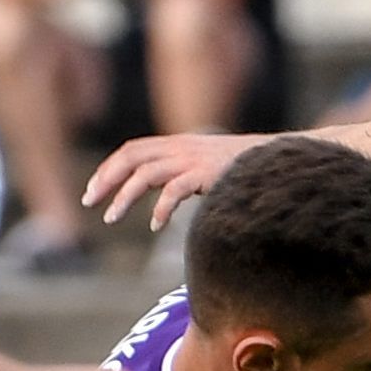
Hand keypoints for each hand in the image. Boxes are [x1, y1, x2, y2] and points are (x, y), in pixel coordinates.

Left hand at [85, 131, 263, 227]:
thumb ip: (187, 176)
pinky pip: (175, 190)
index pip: (134, 149)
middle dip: (106, 178)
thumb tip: (168, 198)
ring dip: (124, 195)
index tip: (94, 190)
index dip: (110, 167)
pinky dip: (161, 209)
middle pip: (131, 157)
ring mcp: (194, 160)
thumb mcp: (210, 169)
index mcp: (180, 144)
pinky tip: (156, 226)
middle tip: (89, 202)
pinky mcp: (207, 175)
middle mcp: (182, 147)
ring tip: (111, 217)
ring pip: (145, 173)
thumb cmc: (248, 171)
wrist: (282, 163)